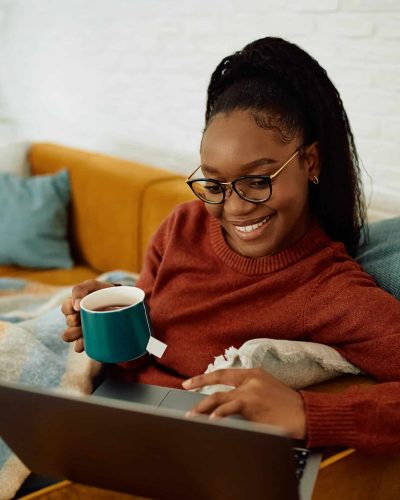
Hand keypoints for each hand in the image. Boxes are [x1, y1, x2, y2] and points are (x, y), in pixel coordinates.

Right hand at [61, 279, 112, 352]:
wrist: (124, 303)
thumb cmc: (105, 293)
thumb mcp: (93, 285)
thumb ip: (80, 289)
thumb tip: (76, 306)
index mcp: (76, 305)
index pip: (65, 308)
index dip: (69, 309)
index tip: (79, 308)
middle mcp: (77, 318)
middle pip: (68, 322)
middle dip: (74, 321)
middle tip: (82, 318)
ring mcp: (83, 329)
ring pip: (68, 335)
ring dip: (74, 333)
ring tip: (82, 330)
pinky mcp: (90, 339)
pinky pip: (78, 347)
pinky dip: (80, 345)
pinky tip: (86, 342)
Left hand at [182, 368, 306, 439]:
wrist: (306, 413)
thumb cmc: (288, 405)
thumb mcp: (267, 389)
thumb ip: (249, 390)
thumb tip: (228, 402)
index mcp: (253, 373)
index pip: (224, 373)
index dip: (205, 377)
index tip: (190, 381)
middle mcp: (250, 379)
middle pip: (218, 381)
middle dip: (198, 386)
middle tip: (184, 391)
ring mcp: (250, 390)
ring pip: (219, 397)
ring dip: (203, 408)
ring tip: (192, 416)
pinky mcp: (252, 404)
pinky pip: (230, 408)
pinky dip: (219, 414)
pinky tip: (212, 420)